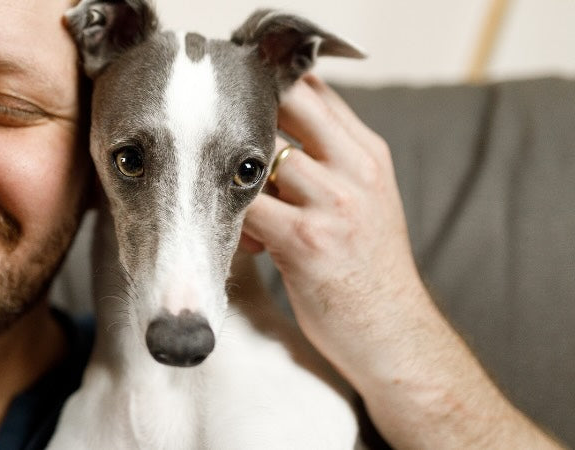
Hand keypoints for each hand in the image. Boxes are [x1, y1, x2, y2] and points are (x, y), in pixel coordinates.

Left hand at [242, 73, 424, 374]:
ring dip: (233, 174)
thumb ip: (327, 160)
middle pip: (288, 103)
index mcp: (368, 153)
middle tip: (218, 141)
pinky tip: (242, 239)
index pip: (315, 90)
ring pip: (260, 154)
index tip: (238, 104)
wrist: (394, 334)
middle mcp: (355, 170)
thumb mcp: (364, 199)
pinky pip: (247, 208)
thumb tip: (269, 128)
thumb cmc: (368, 269)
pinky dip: (232, 217)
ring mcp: (333, 204)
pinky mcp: (306, 241)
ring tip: (232, 203)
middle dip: (245, 116)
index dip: (270, 87)